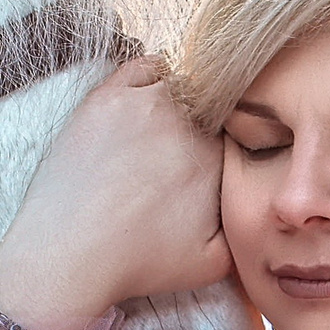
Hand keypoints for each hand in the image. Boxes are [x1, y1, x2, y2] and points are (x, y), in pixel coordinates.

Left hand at [0, 57, 231, 329]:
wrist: (69, 254)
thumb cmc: (136, 262)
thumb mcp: (213, 263)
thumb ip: (245, 228)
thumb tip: (259, 208)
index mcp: (218, 157)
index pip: (239, 130)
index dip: (228, 142)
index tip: (211, 156)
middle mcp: (188, 122)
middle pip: (213, 102)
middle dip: (206, 120)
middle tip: (182, 147)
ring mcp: (146, 103)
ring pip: (182, 82)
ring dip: (182, 96)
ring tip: (163, 128)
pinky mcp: (107, 98)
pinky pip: (143, 67)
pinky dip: (152, 75)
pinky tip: (147, 97)